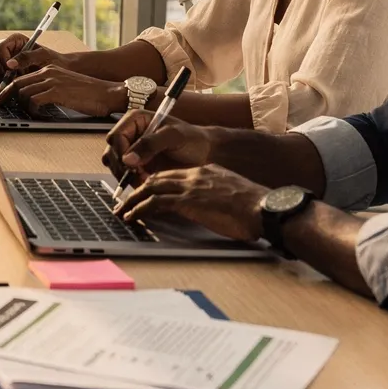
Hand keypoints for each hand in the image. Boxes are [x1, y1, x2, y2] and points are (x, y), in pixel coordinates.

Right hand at [0, 36, 77, 82]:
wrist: (59, 69)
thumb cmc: (53, 59)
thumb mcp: (42, 56)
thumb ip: (26, 57)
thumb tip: (9, 64)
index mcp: (15, 40)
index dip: (2, 60)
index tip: (10, 70)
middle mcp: (9, 49)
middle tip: (9, 77)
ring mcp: (7, 60)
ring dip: (1, 76)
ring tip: (15, 81)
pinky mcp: (8, 71)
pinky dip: (3, 81)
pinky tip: (14, 84)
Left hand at [9, 65, 127, 117]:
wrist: (108, 93)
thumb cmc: (89, 93)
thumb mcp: (66, 86)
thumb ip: (50, 88)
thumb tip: (34, 100)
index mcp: (49, 69)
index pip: (22, 77)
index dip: (8, 88)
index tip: (1, 97)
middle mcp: (48, 72)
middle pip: (18, 83)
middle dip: (6, 95)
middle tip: (0, 104)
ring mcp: (52, 81)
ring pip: (23, 92)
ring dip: (21, 105)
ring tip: (26, 113)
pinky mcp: (57, 91)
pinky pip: (34, 100)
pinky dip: (32, 110)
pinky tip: (38, 115)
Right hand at [99, 109, 217, 180]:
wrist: (205, 154)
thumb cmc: (193, 140)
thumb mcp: (174, 137)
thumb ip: (151, 144)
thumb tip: (128, 158)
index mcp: (136, 120)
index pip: (116, 136)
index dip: (121, 152)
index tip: (133, 166)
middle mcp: (130, 133)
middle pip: (111, 151)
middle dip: (122, 167)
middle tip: (139, 176)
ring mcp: (132, 149)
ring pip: (114, 164)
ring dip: (125, 175)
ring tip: (144, 179)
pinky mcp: (136, 164)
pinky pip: (123, 174)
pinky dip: (130, 180)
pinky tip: (145, 182)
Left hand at [114, 164, 267, 242]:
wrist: (265, 209)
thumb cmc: (256, 208)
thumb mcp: (233, 194)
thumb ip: (217, 196)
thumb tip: (213, 208)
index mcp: (207, 171)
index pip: (173, 174)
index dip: (156, 183)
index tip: (145, 191)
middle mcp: (195, 175)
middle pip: (158, 178)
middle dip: (138, 189)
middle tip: (125, 200)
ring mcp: (190, 187)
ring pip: (151, 188)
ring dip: (133, 200)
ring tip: (122, 210)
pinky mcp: (188, 201)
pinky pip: (155, 203)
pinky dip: (140, 209)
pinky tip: (132, 217)